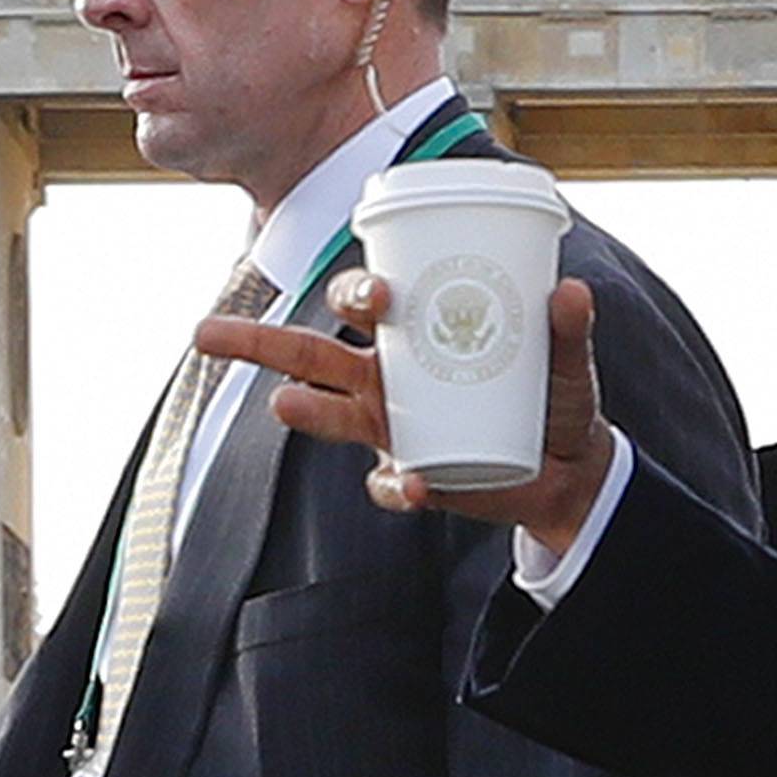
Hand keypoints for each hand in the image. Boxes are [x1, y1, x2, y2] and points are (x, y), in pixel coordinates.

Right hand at [201, 273, 617, 549]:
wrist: (569, 470)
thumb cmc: (554, 396)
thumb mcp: (567, 363)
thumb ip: (569, 331)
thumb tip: (569, 292)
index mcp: (412, 330)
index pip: (363, 301)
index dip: (356, 293)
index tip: (379, 298)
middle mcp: (384, 375)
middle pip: (304, 350)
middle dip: (255, 339)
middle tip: (207, 333)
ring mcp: (387, 426)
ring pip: (318, 412)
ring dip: (297, 407)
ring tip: (282, 406)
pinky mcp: (406, 474)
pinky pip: (383, 480)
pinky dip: (393, 483)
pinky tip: (411, 484)